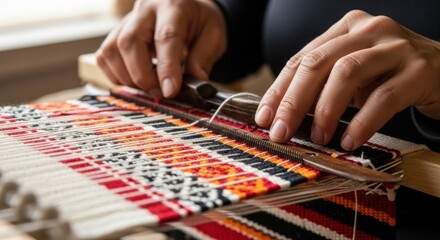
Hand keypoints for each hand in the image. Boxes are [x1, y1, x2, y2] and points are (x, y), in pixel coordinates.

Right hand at [96, 0, 225, 97]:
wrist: (188, 9)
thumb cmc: (200, 23)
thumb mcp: (213, 36)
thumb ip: (203, 59)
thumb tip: (195, 84)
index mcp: (174, 5)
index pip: (166, 37)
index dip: (166, 68)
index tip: (170, 91)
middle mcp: (145, 9)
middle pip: (130, 42)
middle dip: (143, 76)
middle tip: (160, 94)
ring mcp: (127, 20)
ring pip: (112, 50)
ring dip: (129, 78)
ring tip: (150, 87)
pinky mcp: (116, 33)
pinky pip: (105, 57)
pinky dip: (118, 75)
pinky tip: (137, 79)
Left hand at [255, 10, 439, 149]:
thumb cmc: (390, 75)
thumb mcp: (353, 74)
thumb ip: (322, 85)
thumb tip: (285, 116)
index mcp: (345, 29)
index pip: (302, 58)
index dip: (279, 90)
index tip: (264, 117)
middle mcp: (369, 29)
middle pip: (318, 63)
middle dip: (293, 101)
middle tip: (281, 132)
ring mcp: (396, 46)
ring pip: (346, 73)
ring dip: (325, 110)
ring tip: (318, 138)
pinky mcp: (420, 69)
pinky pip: (383, 97)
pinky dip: (362, 122)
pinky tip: (349, 140)